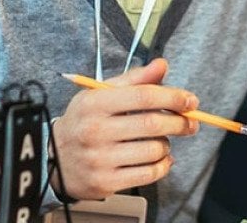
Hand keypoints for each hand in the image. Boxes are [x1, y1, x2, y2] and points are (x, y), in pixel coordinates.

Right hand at [52, 58, 199, 200]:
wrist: (55, 160)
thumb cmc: (85, 122)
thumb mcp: (101, 94)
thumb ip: (135, 79)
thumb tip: (162, 65)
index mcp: (94, 103)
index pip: (143, 96)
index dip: (173, 98)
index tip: (190, 101)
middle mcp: (95, 131)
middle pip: (152, 125)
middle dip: (180, 123)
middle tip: (191, 122)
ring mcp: (100, 159)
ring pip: (153, 150)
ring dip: (167, 145)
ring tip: (163, 141)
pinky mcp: (106, 182)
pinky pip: (149, 174)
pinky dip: (163, 166)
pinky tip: (161, 159)